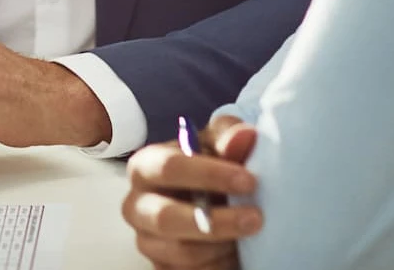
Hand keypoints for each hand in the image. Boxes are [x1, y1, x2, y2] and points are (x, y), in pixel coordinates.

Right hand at [122, 116, 262, 268]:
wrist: (209, 203)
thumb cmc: (210, 168)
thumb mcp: (220, 146)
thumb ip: (229, 137)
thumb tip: (245, 135)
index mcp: (145, 167)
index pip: (168, 168)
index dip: (209, 174)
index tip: (249, 181)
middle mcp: (137, 205)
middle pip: (167, 218)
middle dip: (216, 221)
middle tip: (256, 218)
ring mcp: (147, 241)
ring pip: (182, 252)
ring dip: (221, 245)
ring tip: (249, 235)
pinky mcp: (161, 268)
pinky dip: (218, 263)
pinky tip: (234, 252)